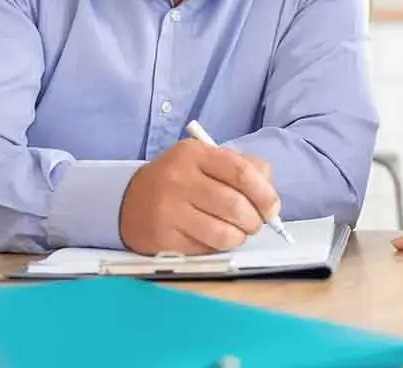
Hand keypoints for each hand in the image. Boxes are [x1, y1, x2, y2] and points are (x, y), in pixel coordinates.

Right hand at [118, 139, 279, 255]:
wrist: (129, 200)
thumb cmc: (179, 180)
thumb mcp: (205, 161)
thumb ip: (242, 168)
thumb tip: (270, 196)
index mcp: (194, 153)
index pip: (241, 172)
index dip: (264, 193)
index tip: (272, 207)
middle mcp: (179, 178)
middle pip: (235, 205)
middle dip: (255, 220)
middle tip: (256, 223)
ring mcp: (168, 209)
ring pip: (223, 232)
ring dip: (239, 237)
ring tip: (237, 232)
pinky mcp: (163, 236)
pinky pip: (205, 248)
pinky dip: (218, 246)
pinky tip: (213, 237)